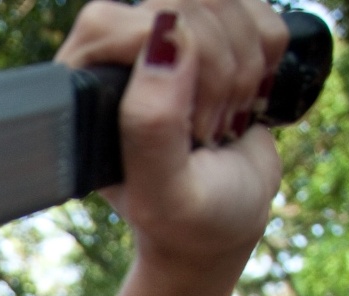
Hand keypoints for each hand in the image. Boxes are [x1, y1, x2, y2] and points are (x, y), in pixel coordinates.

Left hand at [55, 1, 287, 272]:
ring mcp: (164, 39)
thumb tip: (165, 40)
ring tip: (224, 119)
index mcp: (81, 91)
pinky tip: (246, 97)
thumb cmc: (189, 220)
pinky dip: (267, 52)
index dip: (168, 62)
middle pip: (178, 3)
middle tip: (209, 130)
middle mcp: (114, 55)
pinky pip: (255, 6)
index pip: (113, 22)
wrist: (228, 219)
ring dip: (244, 66)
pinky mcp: (211, 33)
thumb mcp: (165, 192)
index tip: (191, 123)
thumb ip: (152, 126)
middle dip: (216, 71)